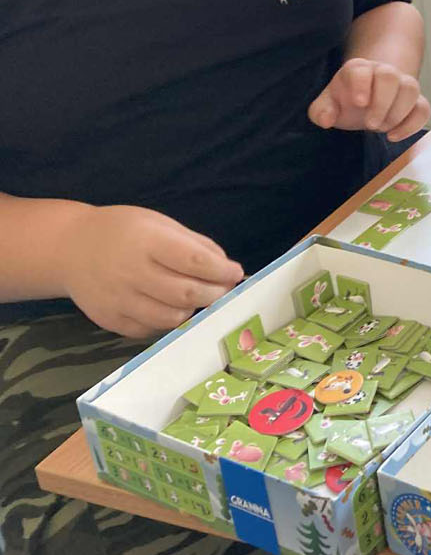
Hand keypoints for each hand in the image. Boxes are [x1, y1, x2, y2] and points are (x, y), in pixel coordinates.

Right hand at [60, 205, 244, 337]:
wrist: (70, 248)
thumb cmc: (124, 231)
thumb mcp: (159, 224)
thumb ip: (195, 244)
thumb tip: (227, 268)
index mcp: (147, 242)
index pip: (194, 261)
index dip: (221, 271)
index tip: (235, 273)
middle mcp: (131, 273)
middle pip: (187, 294)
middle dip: (215, 294)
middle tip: (224, 290)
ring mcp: (118, 300)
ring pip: (172, 318)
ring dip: (194, 311)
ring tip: (198, 299)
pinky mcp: (110, 321)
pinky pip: (150, 330)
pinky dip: (168, 323)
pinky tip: (171, 308)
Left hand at [308, 57, 430, 140]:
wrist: (367, 99)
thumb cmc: (345, 102)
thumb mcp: (327, 105)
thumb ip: (321, 111)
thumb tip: (326, 120)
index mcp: (358, 69)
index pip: (362, 69)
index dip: (361, 84)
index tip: (359, 103)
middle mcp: (383, 72)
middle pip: (390, 76)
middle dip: (382, 102)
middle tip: (370, 124)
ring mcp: (402, 85)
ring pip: (411, 88)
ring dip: (397, 112)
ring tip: (382, 129)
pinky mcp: (416, 102)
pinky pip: (423, 108)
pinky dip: (412, 124)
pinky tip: (394, 136)